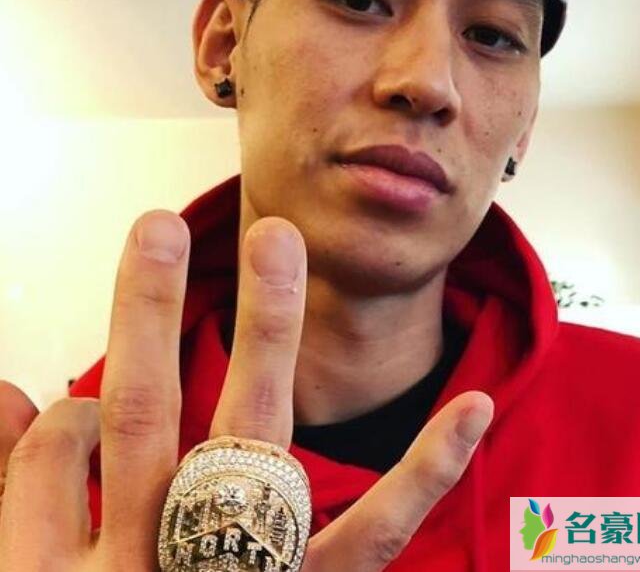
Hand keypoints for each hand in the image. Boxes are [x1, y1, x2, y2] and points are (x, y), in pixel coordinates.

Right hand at [0, 210, 493, 570]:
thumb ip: (25, 500)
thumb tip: (14, 395)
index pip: (66, 448)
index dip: (66, 412)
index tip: (78, 381)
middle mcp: (155, 562)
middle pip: (147, 415)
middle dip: (150, 313)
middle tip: (155, 224)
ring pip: (250, 439)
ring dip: (266, 332)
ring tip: (276, 240)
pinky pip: (375, 537)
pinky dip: (424, 471)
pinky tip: (471, 405)